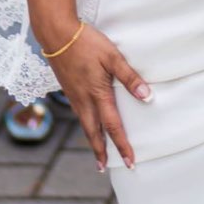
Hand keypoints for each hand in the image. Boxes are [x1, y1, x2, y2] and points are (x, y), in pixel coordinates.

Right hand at [44, 23, 149, 170]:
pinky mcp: (68, 89)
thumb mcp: (113, 57)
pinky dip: (85, 126)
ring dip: (92, 141)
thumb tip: (147, 97)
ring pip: (84, 125)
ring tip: (97, 153)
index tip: (130, 162)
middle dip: (101, 152)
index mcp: (97, 94)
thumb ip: (130, 78)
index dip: (122, 145)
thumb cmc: (86, 42)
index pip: (113, 126)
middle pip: (93, 133)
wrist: (56, 33)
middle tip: (105, 169)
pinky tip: (87, 124)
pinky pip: (78, 114)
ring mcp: (73, 95)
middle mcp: (83, 100)